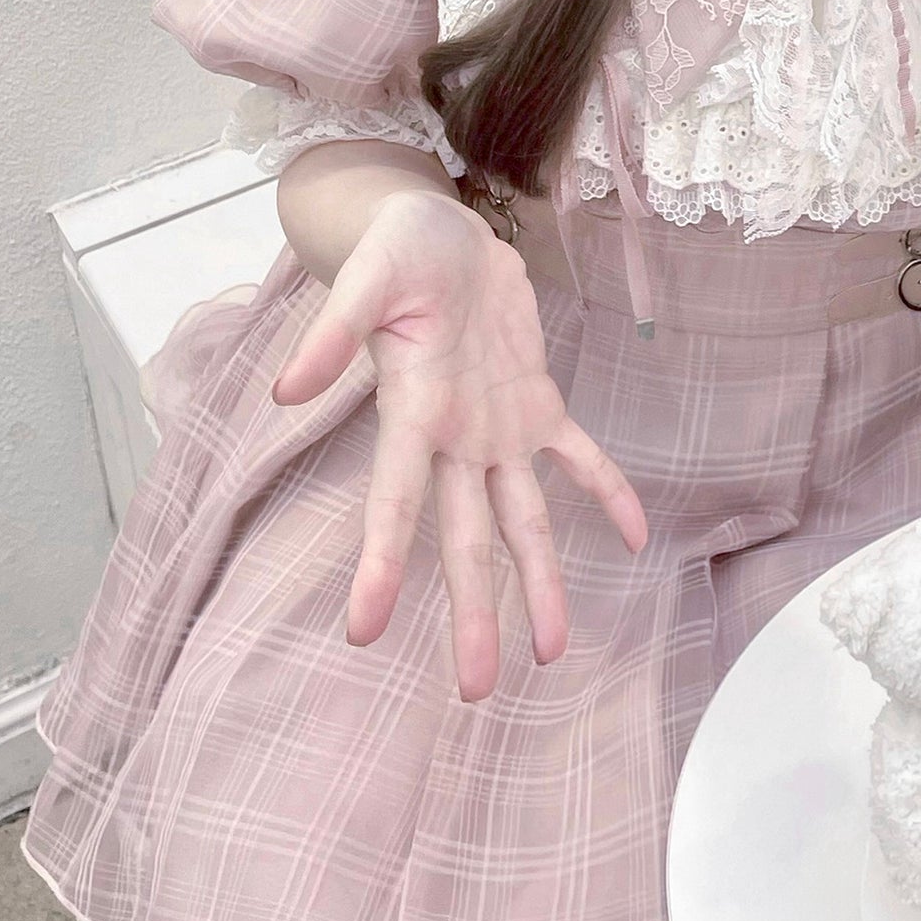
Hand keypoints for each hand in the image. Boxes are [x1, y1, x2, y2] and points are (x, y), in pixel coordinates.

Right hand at [269, 190, 647, 700]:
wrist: (436, 228)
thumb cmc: (394, 250)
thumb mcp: (363, 277)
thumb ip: (331, 332)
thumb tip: (284, 390)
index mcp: (412, 413)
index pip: (393, 502)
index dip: (382, 563)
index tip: (364, 631)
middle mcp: (455, 437)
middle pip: (463, 537)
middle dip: (471, 610)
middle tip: (472, 691)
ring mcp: (498, 426)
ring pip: (522, 519)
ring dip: (539, 581)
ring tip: (551, 653)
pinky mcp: (536, 401)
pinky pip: (578, 456)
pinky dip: (608, 491)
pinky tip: (637, 537)